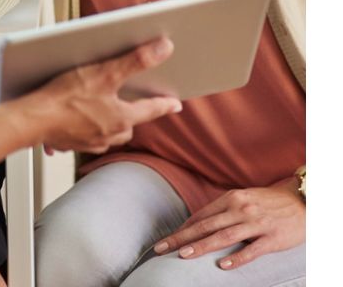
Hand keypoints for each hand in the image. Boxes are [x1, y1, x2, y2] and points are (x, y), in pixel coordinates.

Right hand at [26, 37, 181, 153]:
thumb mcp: (104, 72)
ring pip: (108, 130)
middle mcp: (110, 135)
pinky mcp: (71, 143)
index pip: (151, 109)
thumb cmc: (64, 98)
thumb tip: (165, 49)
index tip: (175, 104)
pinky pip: (86, 135)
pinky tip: (74, 115)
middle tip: (130, 99)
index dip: (164, 104)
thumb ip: (136, 60)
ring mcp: (90, 142)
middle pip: (129, 122)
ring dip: (107, 119)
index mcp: (122, 119)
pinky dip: (85, 125)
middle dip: (131, 111)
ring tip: (100, 105)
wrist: (31, 120)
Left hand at [153, 178, 305, 269]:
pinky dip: (236, 257)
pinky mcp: (272, 237)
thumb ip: (224, 210)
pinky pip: (252, 249)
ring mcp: (255, 223)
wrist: (302, 201)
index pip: (201, 215)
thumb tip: (201, 222)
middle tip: (162, 248)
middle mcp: (239, 208)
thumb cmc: (269, 202)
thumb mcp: (244, 199)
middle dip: (182, 237)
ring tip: (183, 255)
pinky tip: (222, 265)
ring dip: (201, 246)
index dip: (182, 228)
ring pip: (223, 236)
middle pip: (205, 225)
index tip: (167, 239)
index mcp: (231, 198)